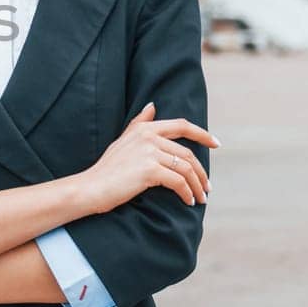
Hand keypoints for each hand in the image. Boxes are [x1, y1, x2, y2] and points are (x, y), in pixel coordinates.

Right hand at [77, 102, 218, 213]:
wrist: (91, 187)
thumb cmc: (107, 169)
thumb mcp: (123, 141)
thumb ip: (139, 123)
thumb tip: (152, 105)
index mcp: (144, 128)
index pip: (181, 125)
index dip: (202, 134)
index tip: (216, 144)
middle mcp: (148, 136)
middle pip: (187, 153)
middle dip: (201, 172)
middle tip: (207, 187)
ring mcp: (149, 152)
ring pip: (186, 168)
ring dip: (197, 185)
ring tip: (201, 197)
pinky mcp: (150, 169)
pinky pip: (179, 182)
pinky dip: (187, 193)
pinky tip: (188, 201)